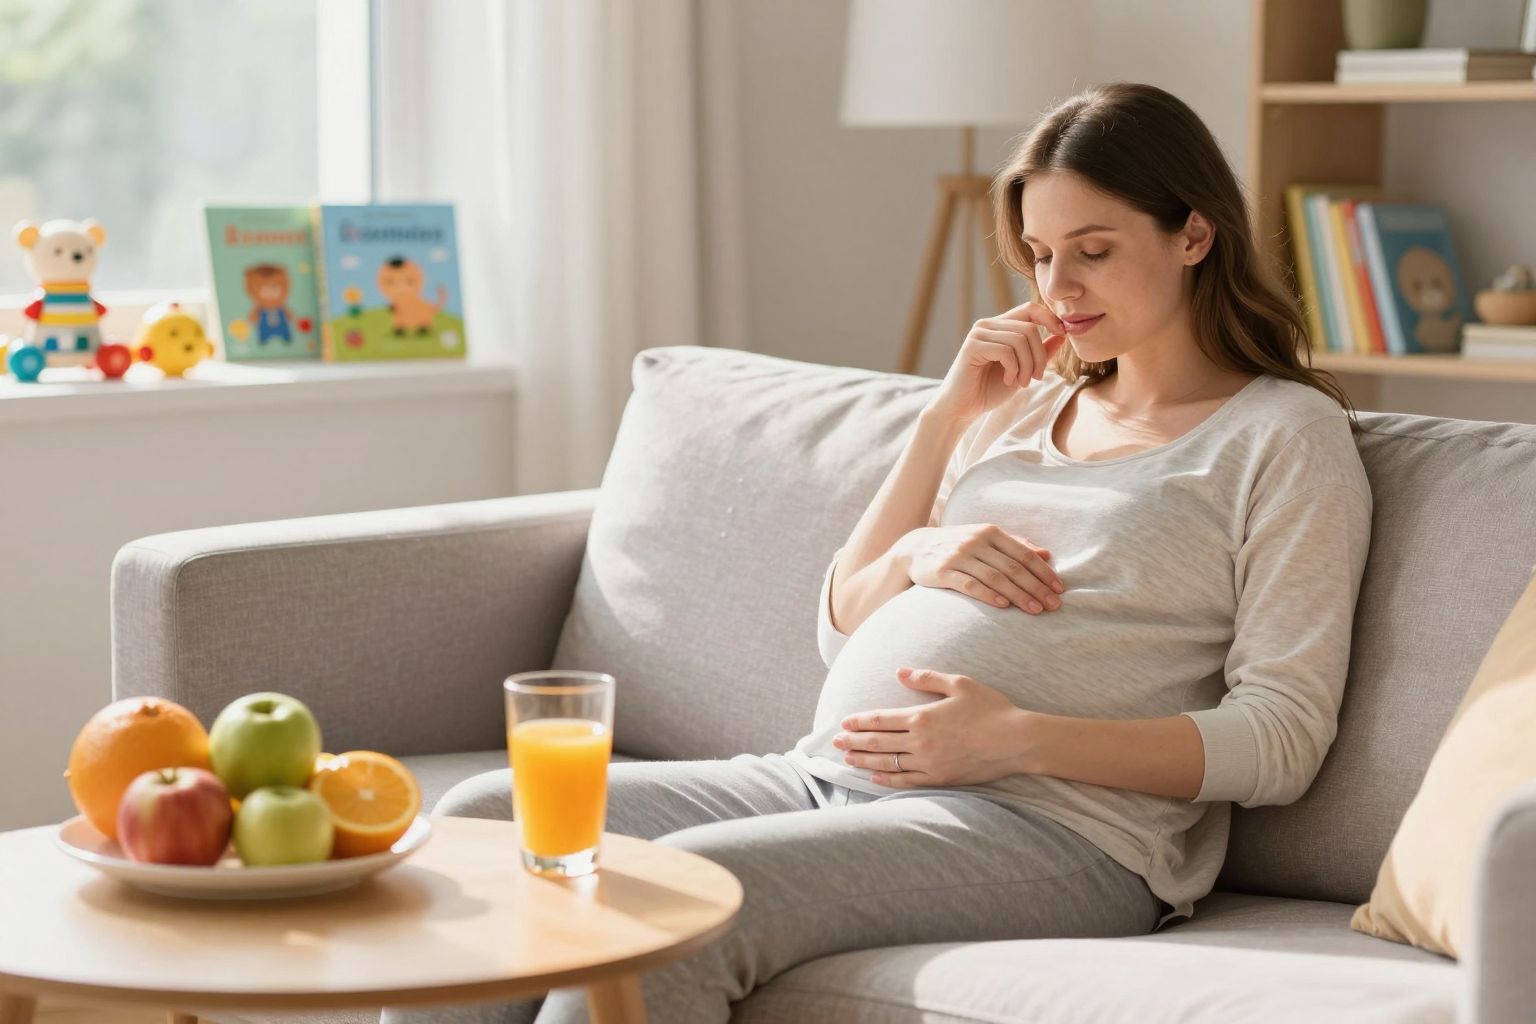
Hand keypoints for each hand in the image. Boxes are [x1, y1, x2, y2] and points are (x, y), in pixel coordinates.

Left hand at [833, 667, 1034, 786]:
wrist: (1016, 740)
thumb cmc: (990, 708)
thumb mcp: (959, 684)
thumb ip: (926, 678)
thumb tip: (899, 672)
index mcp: (922, 717)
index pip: (881, 720)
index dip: (859, 721)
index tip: (844, 723)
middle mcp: (921, 742)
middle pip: (878, 742)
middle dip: (854, 741)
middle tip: (835, 742)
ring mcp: (929, 763)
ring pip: (888, 763)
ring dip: (865, 760)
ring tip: (848, 758)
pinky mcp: (940, 779)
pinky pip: (906, 782)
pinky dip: (887, 780)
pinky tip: (874, 777)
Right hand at [893, 524, 1063, 614]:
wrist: (916, 548)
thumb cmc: (958, 545)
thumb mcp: (985, 539)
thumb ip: (1015, 545)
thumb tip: (1046, 555)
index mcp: (990, 532)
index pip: (1023, 553)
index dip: (1043, 572)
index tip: (1059, 589)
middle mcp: (976, 541)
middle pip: (1012, 567)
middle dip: (1036, 587)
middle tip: (1053, 605)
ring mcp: (958, 555)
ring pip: (995, 577)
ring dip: (1018, 595)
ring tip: (1035, 610)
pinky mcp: (943, 571)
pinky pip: (969, 584)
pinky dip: (988, 595)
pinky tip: (1003, 606)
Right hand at [925, 301, 1067, 424]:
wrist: (963, 408)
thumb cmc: (989, 389)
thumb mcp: (1023, 369)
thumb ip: (1040, 352)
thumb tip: (1062, 335)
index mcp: (999, 326)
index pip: (1030, 309)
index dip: (1050, 318)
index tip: (1062, 334)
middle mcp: (987, 324)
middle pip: (1029, 328)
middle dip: (1039, 356)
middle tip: (1036, 378)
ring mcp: (978, 333)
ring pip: (1020, 340)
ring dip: (1027, 366)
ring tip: (1021, 383)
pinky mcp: (972, 346)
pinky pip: (1006, 351)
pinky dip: (1013, 369)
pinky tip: (1007, 381)